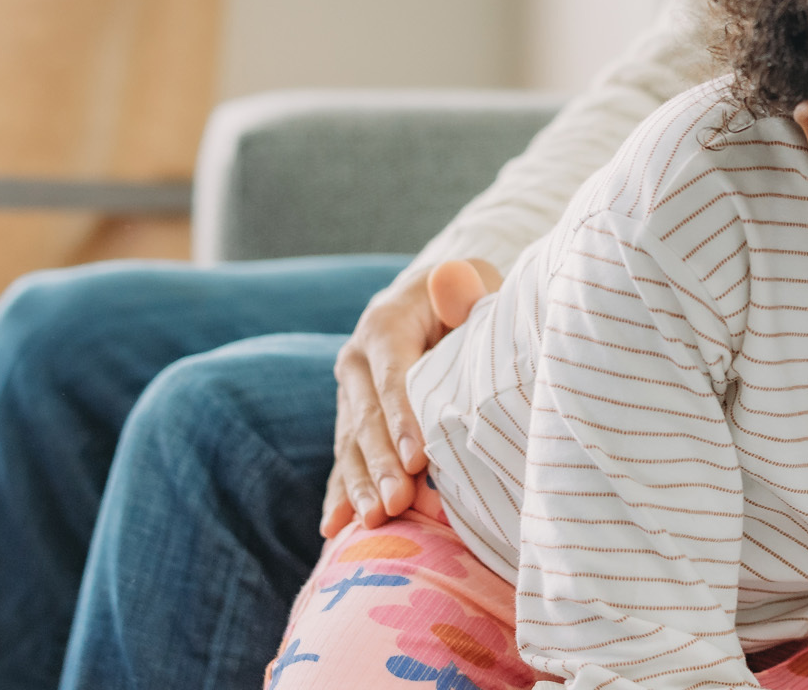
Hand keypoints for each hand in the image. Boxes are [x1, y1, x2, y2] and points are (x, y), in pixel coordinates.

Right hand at [321, 257, 502, 535]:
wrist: (435, 303)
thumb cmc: (467, 298)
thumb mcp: (471, 284)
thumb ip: (463, 289)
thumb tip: (448, 278)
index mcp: (384, 324)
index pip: (393, 377)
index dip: (403, 418)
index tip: (417, 458)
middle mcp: (356, 360)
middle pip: (367, 418)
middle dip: (381, 464)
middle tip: (397, 503)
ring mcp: (350, 394)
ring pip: (350, 444)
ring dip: (360, 485)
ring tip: (374, 520)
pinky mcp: (352, 421)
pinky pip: (343, 460)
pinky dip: (342, 493)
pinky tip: (336, 528)